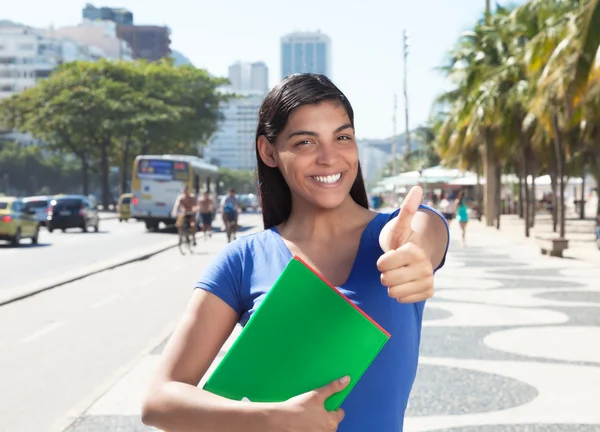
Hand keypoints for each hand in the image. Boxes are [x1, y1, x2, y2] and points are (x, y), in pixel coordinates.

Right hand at [272, 376, 348, 431]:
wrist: (280, 421)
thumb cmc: (298, 408)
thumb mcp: (316, 394)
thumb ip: (332, 387)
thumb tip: (346, 380)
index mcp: (331, 422)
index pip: (340, 414)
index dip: (333, 407)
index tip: (325, 404)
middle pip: (331, 423)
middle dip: (325, 417)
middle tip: (313, 410)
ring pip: (322, 429)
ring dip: (318, 424)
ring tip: (306, 416)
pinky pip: (313, 431)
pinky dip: (309, 428)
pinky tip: (302, 424)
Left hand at [377, 186, 433, 302]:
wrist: (416, 255)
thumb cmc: (402, 240)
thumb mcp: (399, 226)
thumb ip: (406, 209)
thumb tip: (417, 187)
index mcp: (414, 251)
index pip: (382, 265)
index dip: (381, 261)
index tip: (389, 255)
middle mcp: (425, 267)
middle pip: (386, 280)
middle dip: (385, 273)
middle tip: (394, 265)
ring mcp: (428, 281)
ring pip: (393, 292)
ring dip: (392, 284)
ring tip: (399, 273)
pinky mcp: (428, 292)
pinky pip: (402, 300)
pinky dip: (400, 293)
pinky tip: (406, 282)